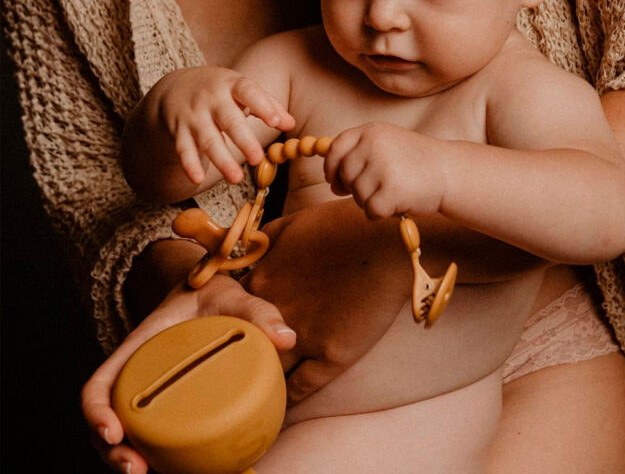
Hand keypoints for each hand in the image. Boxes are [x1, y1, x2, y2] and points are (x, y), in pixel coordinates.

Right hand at [81, 275, 295, 473]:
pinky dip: (162, 458)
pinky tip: (184, 472)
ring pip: (130, 435)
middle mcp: (137, 376)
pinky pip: (158, 436)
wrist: (212, 293)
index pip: (100, 384)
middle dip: (114, 453)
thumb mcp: (235, 297)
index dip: (96, 411)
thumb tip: (287, 339)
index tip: (113, 431)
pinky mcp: (172, 406)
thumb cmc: (215, 295)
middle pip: (108, 422)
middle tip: (138, 469)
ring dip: (133, 460)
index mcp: (138, 349)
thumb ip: (260, 313)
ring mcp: (152, 393)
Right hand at [158, 66, 294, 184]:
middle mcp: (211, 99)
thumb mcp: (242, 89)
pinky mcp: (179, 131)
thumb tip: (291, 124)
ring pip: (208, 139)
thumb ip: (268, 104)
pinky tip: (198, 178)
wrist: (175, 87)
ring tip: (236, 179)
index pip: (249, 92)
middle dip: (243, 140)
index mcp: (231, 85)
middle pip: (229, 121)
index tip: (275, 122)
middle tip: (257, 159)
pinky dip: (189, 164)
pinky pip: (183, 149)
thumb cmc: (220, 91)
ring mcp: (193, 115)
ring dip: (221, 160)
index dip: (263, 106)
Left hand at [241, 199, 410, 403]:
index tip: (227, 338)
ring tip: (249, 401)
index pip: (230, 316)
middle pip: (241, 347)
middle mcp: (273, 312)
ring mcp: (301, 336)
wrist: (390, 242)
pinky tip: (280, 409)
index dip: (229, 328)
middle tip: (228, 375)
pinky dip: (287, 401)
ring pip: (267, 371)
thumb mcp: (296, 222)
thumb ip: (267, 239)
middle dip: (236, 358)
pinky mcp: (331, 355)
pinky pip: (299, 387)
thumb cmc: (346, 226)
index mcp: (261, 282)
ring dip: (259, 383)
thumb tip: (250, 249)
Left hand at [324, 122, 446, 218]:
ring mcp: (382, 166)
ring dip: (371, 201)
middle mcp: (374, 145)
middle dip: (355, 188)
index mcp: (372, 131)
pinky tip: (397, 204)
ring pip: (357, 195)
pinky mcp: (391, 189)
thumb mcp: (388, 146)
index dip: (331, 167)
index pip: (336, 148)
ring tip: (394, 192)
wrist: (451, 172)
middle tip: (377, 190)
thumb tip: (332, 181)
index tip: (333, 179)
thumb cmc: (417, 163)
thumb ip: (360, 156)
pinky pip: (371, 210)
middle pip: (345, 175)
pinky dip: (381, 213)